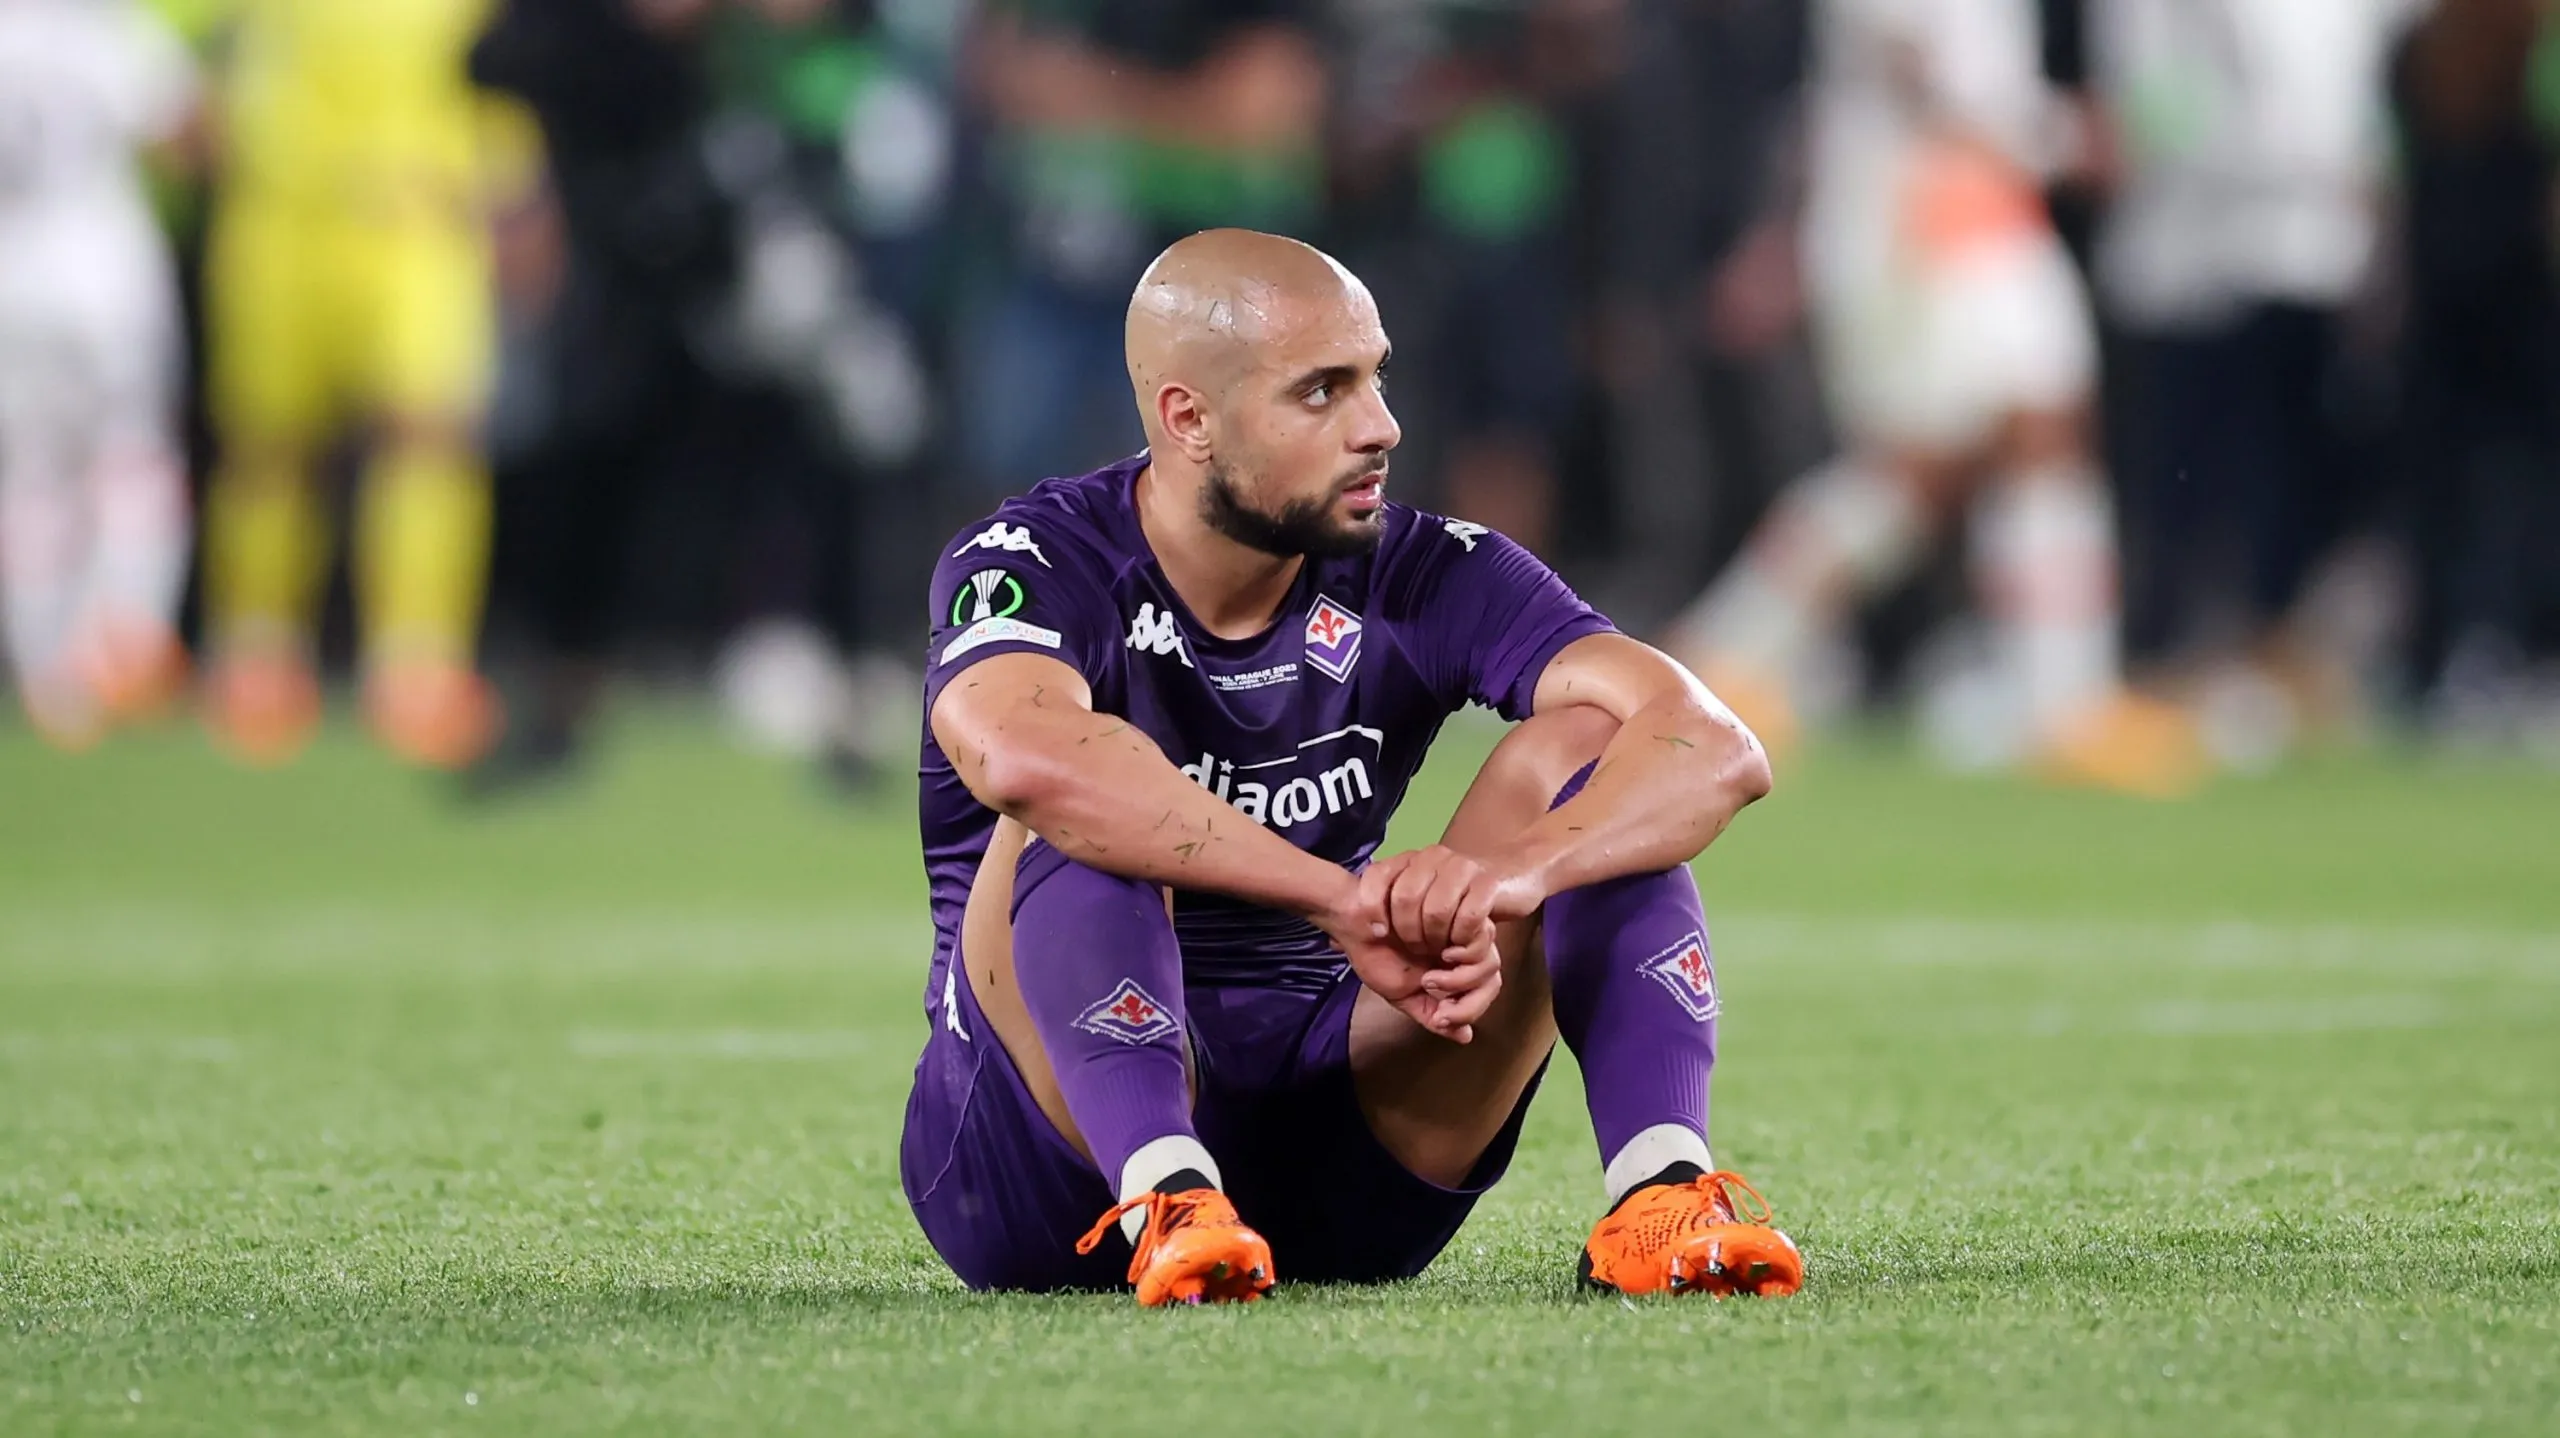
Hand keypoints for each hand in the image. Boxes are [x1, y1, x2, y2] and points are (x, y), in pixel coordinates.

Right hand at [1309, 875, 1498, 1044]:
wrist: (1355, 923)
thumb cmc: (1376, 954)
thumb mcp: (1404, 994)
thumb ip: (1431, 1014)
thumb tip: (1465, 1037)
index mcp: (1454, 966)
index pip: (1484, 990)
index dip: (1469, 1010)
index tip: (1440, 1018)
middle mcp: (1463, 946)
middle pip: (1491, 976)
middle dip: (1467, 999)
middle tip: (1435, 999)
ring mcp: (1461, 927)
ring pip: (1489, 960)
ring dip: (1460, 979)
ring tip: (1428, 979)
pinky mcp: (1457, 909)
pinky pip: (1480, 936)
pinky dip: (1462, 955)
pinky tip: (1438, 958)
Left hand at [1362, 845, 1544, 961]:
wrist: (1516, 874)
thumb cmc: (1459, 899)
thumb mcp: (1418, 904)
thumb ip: (1382, 918)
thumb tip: (1333, 940)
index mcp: (1410, 860)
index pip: (1376, 876)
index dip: (1370, 906)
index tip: (1376, 934)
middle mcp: (1432, 857)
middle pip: (1405, 898)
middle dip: (1408, 932)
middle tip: (1417, 949)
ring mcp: (1461, 867)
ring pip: (1436, 910)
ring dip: (1436, 939)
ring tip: (1439, 950)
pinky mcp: (1488, 884)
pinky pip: (1468, 916)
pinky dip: (1462, 938)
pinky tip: (1459, 945)